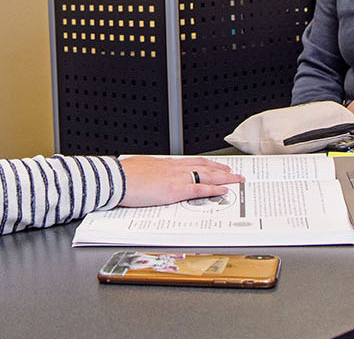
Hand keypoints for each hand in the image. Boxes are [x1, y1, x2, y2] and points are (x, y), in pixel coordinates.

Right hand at [118, 156, 244, 207]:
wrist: (116, 179)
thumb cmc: (123, 176)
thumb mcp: (140, 170)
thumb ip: (150, 173)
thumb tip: (150, 177)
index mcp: (165, 164)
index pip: (192, 161)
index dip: (207, 163)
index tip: (217, 165)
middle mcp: (174, 168)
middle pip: (204, 166)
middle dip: (221, 169)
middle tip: (234, 172)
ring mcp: (176, 179)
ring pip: (207, 175)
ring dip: (224, 177)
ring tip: (236, 179)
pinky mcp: (175, 191)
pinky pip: (200, 190)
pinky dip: (214, 190)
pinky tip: (224, 191)